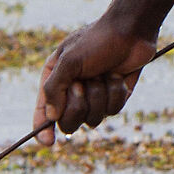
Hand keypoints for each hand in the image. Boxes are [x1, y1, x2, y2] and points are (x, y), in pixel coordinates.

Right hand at [33, 17, 158, 143]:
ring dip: (100, 96)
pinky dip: (116, 94)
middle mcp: (72, 90)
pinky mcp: (114, 98)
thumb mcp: (70, 60)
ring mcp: (94, 96)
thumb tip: (51, 116)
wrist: (132, 31)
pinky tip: (119, 77)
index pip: (43, 110)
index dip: (42, 128)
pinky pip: (112, 111)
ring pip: (93, 119)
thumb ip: (54, 88)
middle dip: (78, 105)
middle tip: (83, 85)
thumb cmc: (97, 40)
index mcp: (55, 78)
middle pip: (68, 121)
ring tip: (104, 75)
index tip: (47, 142)